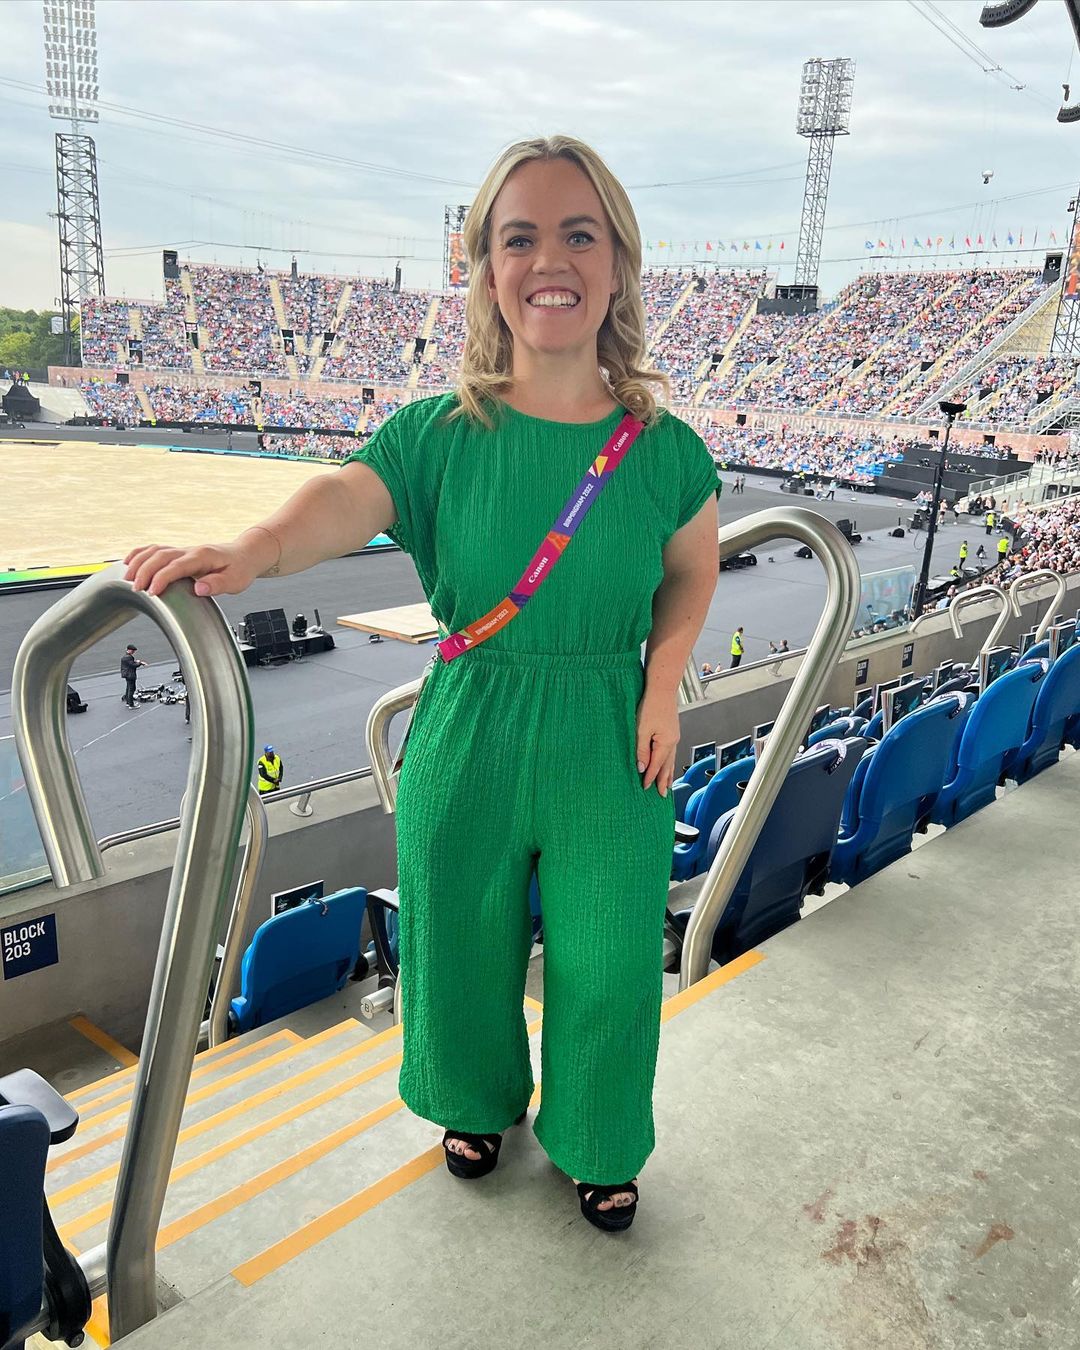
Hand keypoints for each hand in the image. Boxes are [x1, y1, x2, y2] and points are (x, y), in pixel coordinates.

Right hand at [123, 541, 260, 598]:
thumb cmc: (240, 568)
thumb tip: (200, 588)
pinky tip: (128, 563)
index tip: (152, 592)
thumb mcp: (235, 581)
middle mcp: (190, 550)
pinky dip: (139, 554)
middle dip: (145, 571)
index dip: (162, 578)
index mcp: (203, 556)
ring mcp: (182, 550)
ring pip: (154, 550)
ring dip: (138, 562)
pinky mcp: (178, 553)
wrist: (244, 554)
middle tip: (136, 588)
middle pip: (161, 556)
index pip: (177, 566)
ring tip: (127, 578)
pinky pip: (155, 549)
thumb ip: (217, 584)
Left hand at [636, 686, 679, 797]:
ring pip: (670, 760)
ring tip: (667, 785)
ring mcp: (674, 736)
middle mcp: (673, 741)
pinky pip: (670, 752)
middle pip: (667, 766)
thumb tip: (641, 767)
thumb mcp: (641, 729)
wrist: (662, 688)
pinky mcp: (672, 731)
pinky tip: (667, 764)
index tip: (645, 787)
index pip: (656, 766)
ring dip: (668, 773)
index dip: (650, 778)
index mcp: (665, 743)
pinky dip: (668, 762)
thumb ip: (641, 750)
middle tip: (661, 795)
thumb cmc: (651, 705)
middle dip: (664, 781)